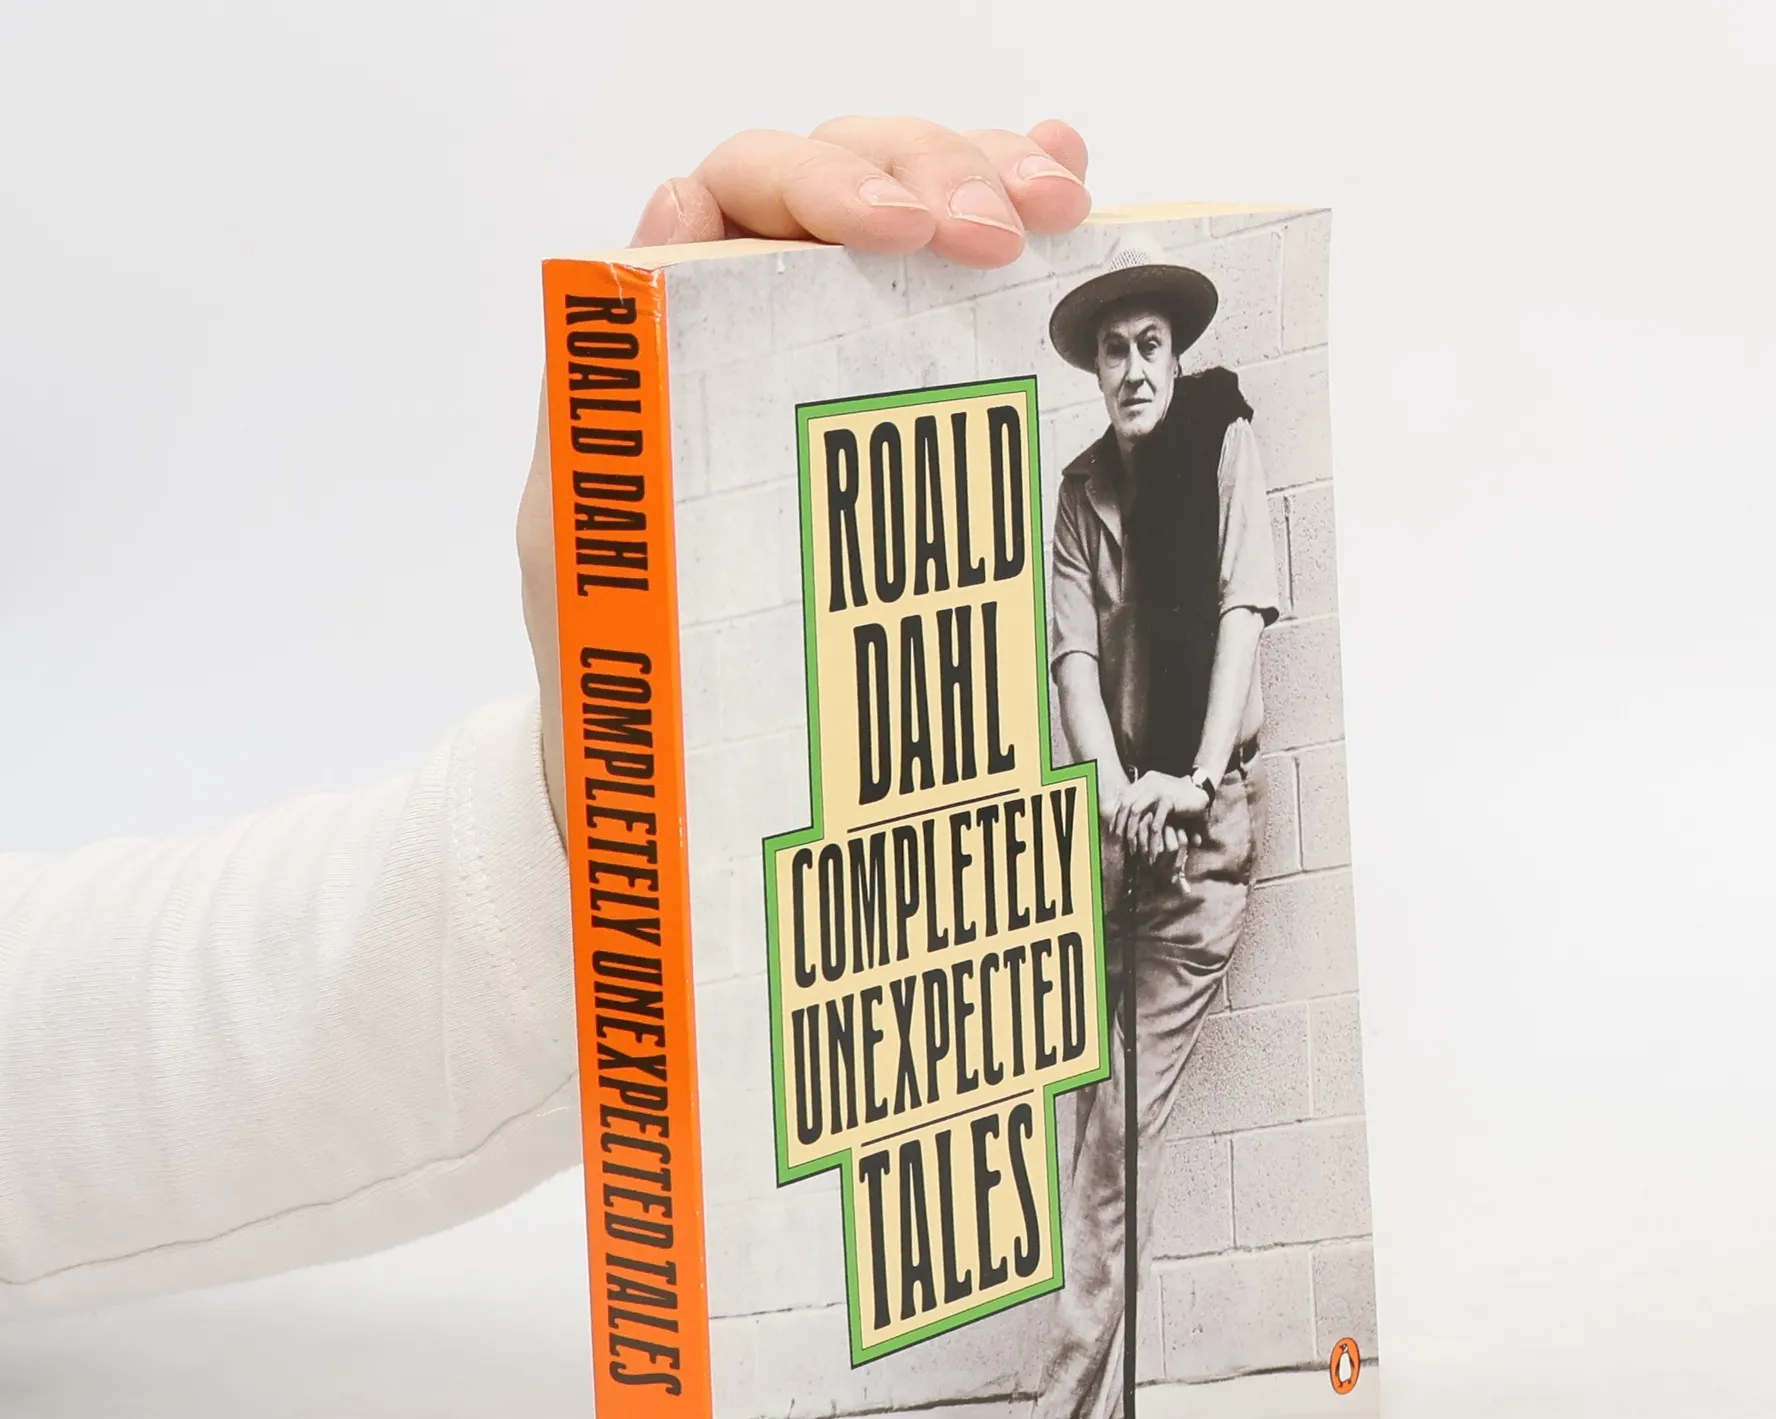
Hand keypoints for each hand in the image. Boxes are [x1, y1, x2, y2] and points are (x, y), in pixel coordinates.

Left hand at [520, 117, 1093, 840]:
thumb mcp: (581, 539)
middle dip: (935, 176)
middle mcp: (765, 311)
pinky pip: (968, 265)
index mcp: (680, 332)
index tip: (899, 234)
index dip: (825, 183)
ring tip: (1059, 207)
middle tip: (1005, 234)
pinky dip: (1022, 200)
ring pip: (920, 201)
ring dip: (995, 180)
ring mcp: (849, 340)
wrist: (678, 766)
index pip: (746, 190)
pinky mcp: (919, 385)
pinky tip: (1071, 180)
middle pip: (852, 172)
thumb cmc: (627, 662)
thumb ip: (601, 396)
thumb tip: (673, 216)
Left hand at [1113, 770, 1209, 860]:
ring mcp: (1158, 790)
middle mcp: (1148, 783)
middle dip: (1120, 824)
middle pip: (1126, 804)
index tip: (1113, 831)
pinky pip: (1155, 821)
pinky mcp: (1169, 801)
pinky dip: (1151, 837)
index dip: (1116, 815)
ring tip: (1133, 848)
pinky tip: (1150, 848)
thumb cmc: (1178, 798)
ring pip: (1136, 812)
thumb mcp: (1157, 798)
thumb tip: (1123, 814)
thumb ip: (1143, 803)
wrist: (1201, 791)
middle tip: (1118, 841)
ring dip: (1132, 832)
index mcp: (1144, 781)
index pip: (1123, 798)